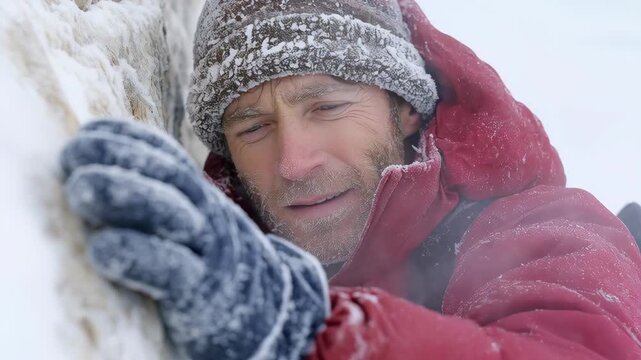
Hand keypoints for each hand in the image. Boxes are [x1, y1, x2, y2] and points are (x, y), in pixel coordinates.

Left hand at [61, 119, 328, 359]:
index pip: (167, 157)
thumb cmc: (211, 268)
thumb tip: (97, 179)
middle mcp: (207, 216)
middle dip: (119, 156)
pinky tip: (102, 248)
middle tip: (72, 153)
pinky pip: (170, 268)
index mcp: (201, 199)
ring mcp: (209, 252)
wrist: (270, 314)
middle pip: (168, 176)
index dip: (128, 138)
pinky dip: (134, 254)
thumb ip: (161, 204)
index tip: (88, 133)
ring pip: (170, 213)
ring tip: (80, 188)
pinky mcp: (201, 292)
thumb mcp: (196, 227)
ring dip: (125, 194)